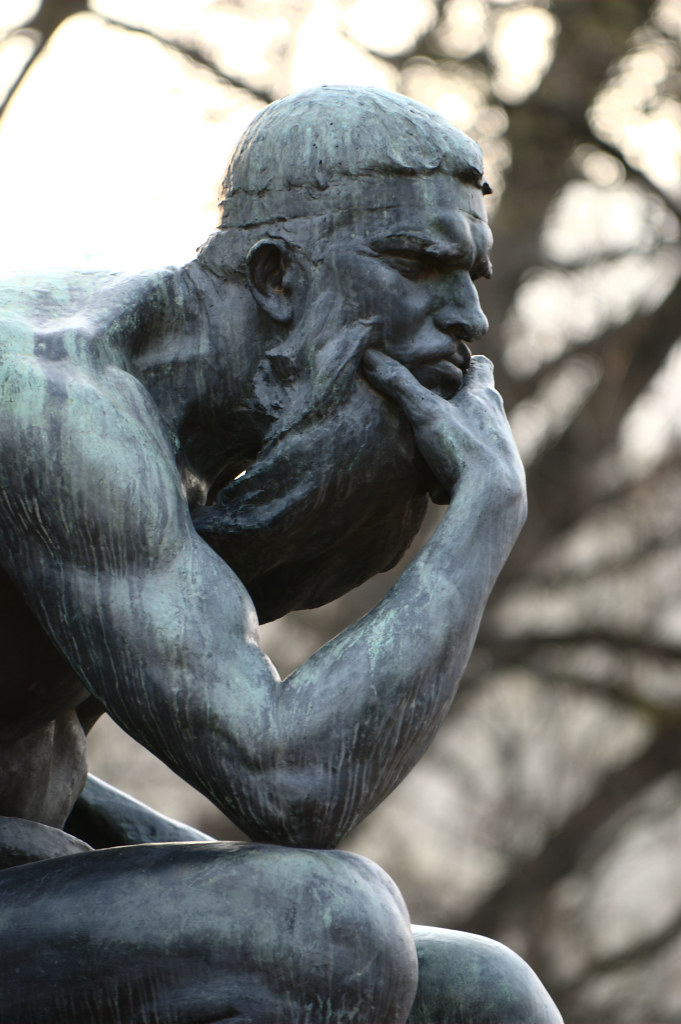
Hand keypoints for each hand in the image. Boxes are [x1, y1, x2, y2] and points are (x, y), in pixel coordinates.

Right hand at [363, 350, 525, 511]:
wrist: (493, 499)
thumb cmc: (462, 448)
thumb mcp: (424, 412)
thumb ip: (398, 385)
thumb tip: (370, 356)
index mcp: (482, 396)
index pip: (481, 367)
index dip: (465, 362)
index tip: (447, 365)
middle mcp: (496, 420)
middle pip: (474, 405)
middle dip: (451, 408)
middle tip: (427, 411)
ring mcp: (498, 450)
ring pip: (468, 442)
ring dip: (449, 448)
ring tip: (429, 459)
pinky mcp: (496, 478)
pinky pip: (469, 473)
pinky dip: (455, 479)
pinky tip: (442, 491)